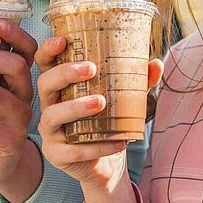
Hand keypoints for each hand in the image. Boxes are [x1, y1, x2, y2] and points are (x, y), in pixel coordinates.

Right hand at [35, 36, 163, 189]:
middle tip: (91, 69)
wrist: (106, 162)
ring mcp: (50, 131)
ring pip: (52, 115)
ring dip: (75, 107)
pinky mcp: (57, 155)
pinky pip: (72, 150)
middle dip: (65, 73)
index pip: (45, 63)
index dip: (48, 50)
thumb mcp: (124, 99)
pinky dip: (97, 147)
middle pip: (45, 83)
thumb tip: (157, 63)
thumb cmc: (108, 122)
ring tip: (101, 102)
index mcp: (61, 87)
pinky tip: (120, 142)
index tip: (63, 40)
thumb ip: (138, 81)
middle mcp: (50, 105)